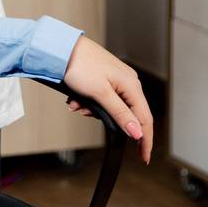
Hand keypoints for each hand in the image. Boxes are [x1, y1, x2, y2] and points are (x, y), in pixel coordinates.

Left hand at [62, 37, 153, 163]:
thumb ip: (120, 115)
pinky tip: (77, 99)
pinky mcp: (106, 78)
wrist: (62, 48)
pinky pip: (103, 99)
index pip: (145, 119)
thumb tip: (138, 133)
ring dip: (93, 110)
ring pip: (112, 108)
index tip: (144, 157)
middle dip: (107, 120)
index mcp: (131, 86)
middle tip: (86, 114)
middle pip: (127, 114)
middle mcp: (128, 82)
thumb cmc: (81, 65)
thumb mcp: (100, 94)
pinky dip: (90, 103)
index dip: (145, 141)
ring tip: (77, 104)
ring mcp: (117, 80)